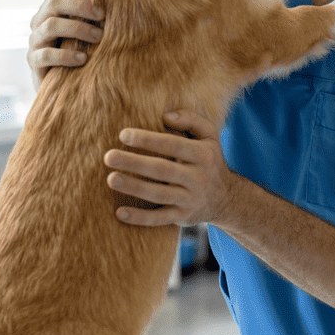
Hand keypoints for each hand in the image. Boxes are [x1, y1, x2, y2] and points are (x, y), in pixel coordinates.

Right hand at [27, 0, 104, 90]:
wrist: (63, 84)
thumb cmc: (79, 49)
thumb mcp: (86, 29)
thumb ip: (94, 13)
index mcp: (52, 8)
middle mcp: (40, 20)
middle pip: (54, 2)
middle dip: (80, 5)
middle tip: (102, 14)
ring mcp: (35, 40)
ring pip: (51, 26)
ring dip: (77, 29)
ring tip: (98, 38)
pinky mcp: (34, 61)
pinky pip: (46, 54)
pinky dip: (66, 55)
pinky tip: (83, 59)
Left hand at [103, 110, 237, 227]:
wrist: (226, 198)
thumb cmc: (209, 159)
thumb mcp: (210, 136)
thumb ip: (192, 119)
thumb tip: (167, 115)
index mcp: (203, 154)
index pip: (173, 144)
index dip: (148, 139)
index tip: (123, 135)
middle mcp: (198, 177)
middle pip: (162, 169)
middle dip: (134, 163)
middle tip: (109, 156)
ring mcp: (190, 199)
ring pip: (159, 194)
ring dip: (134, 187)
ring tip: (111, 179)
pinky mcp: (183, 217)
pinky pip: (160, 219)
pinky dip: (140, 218)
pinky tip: (120, 212)